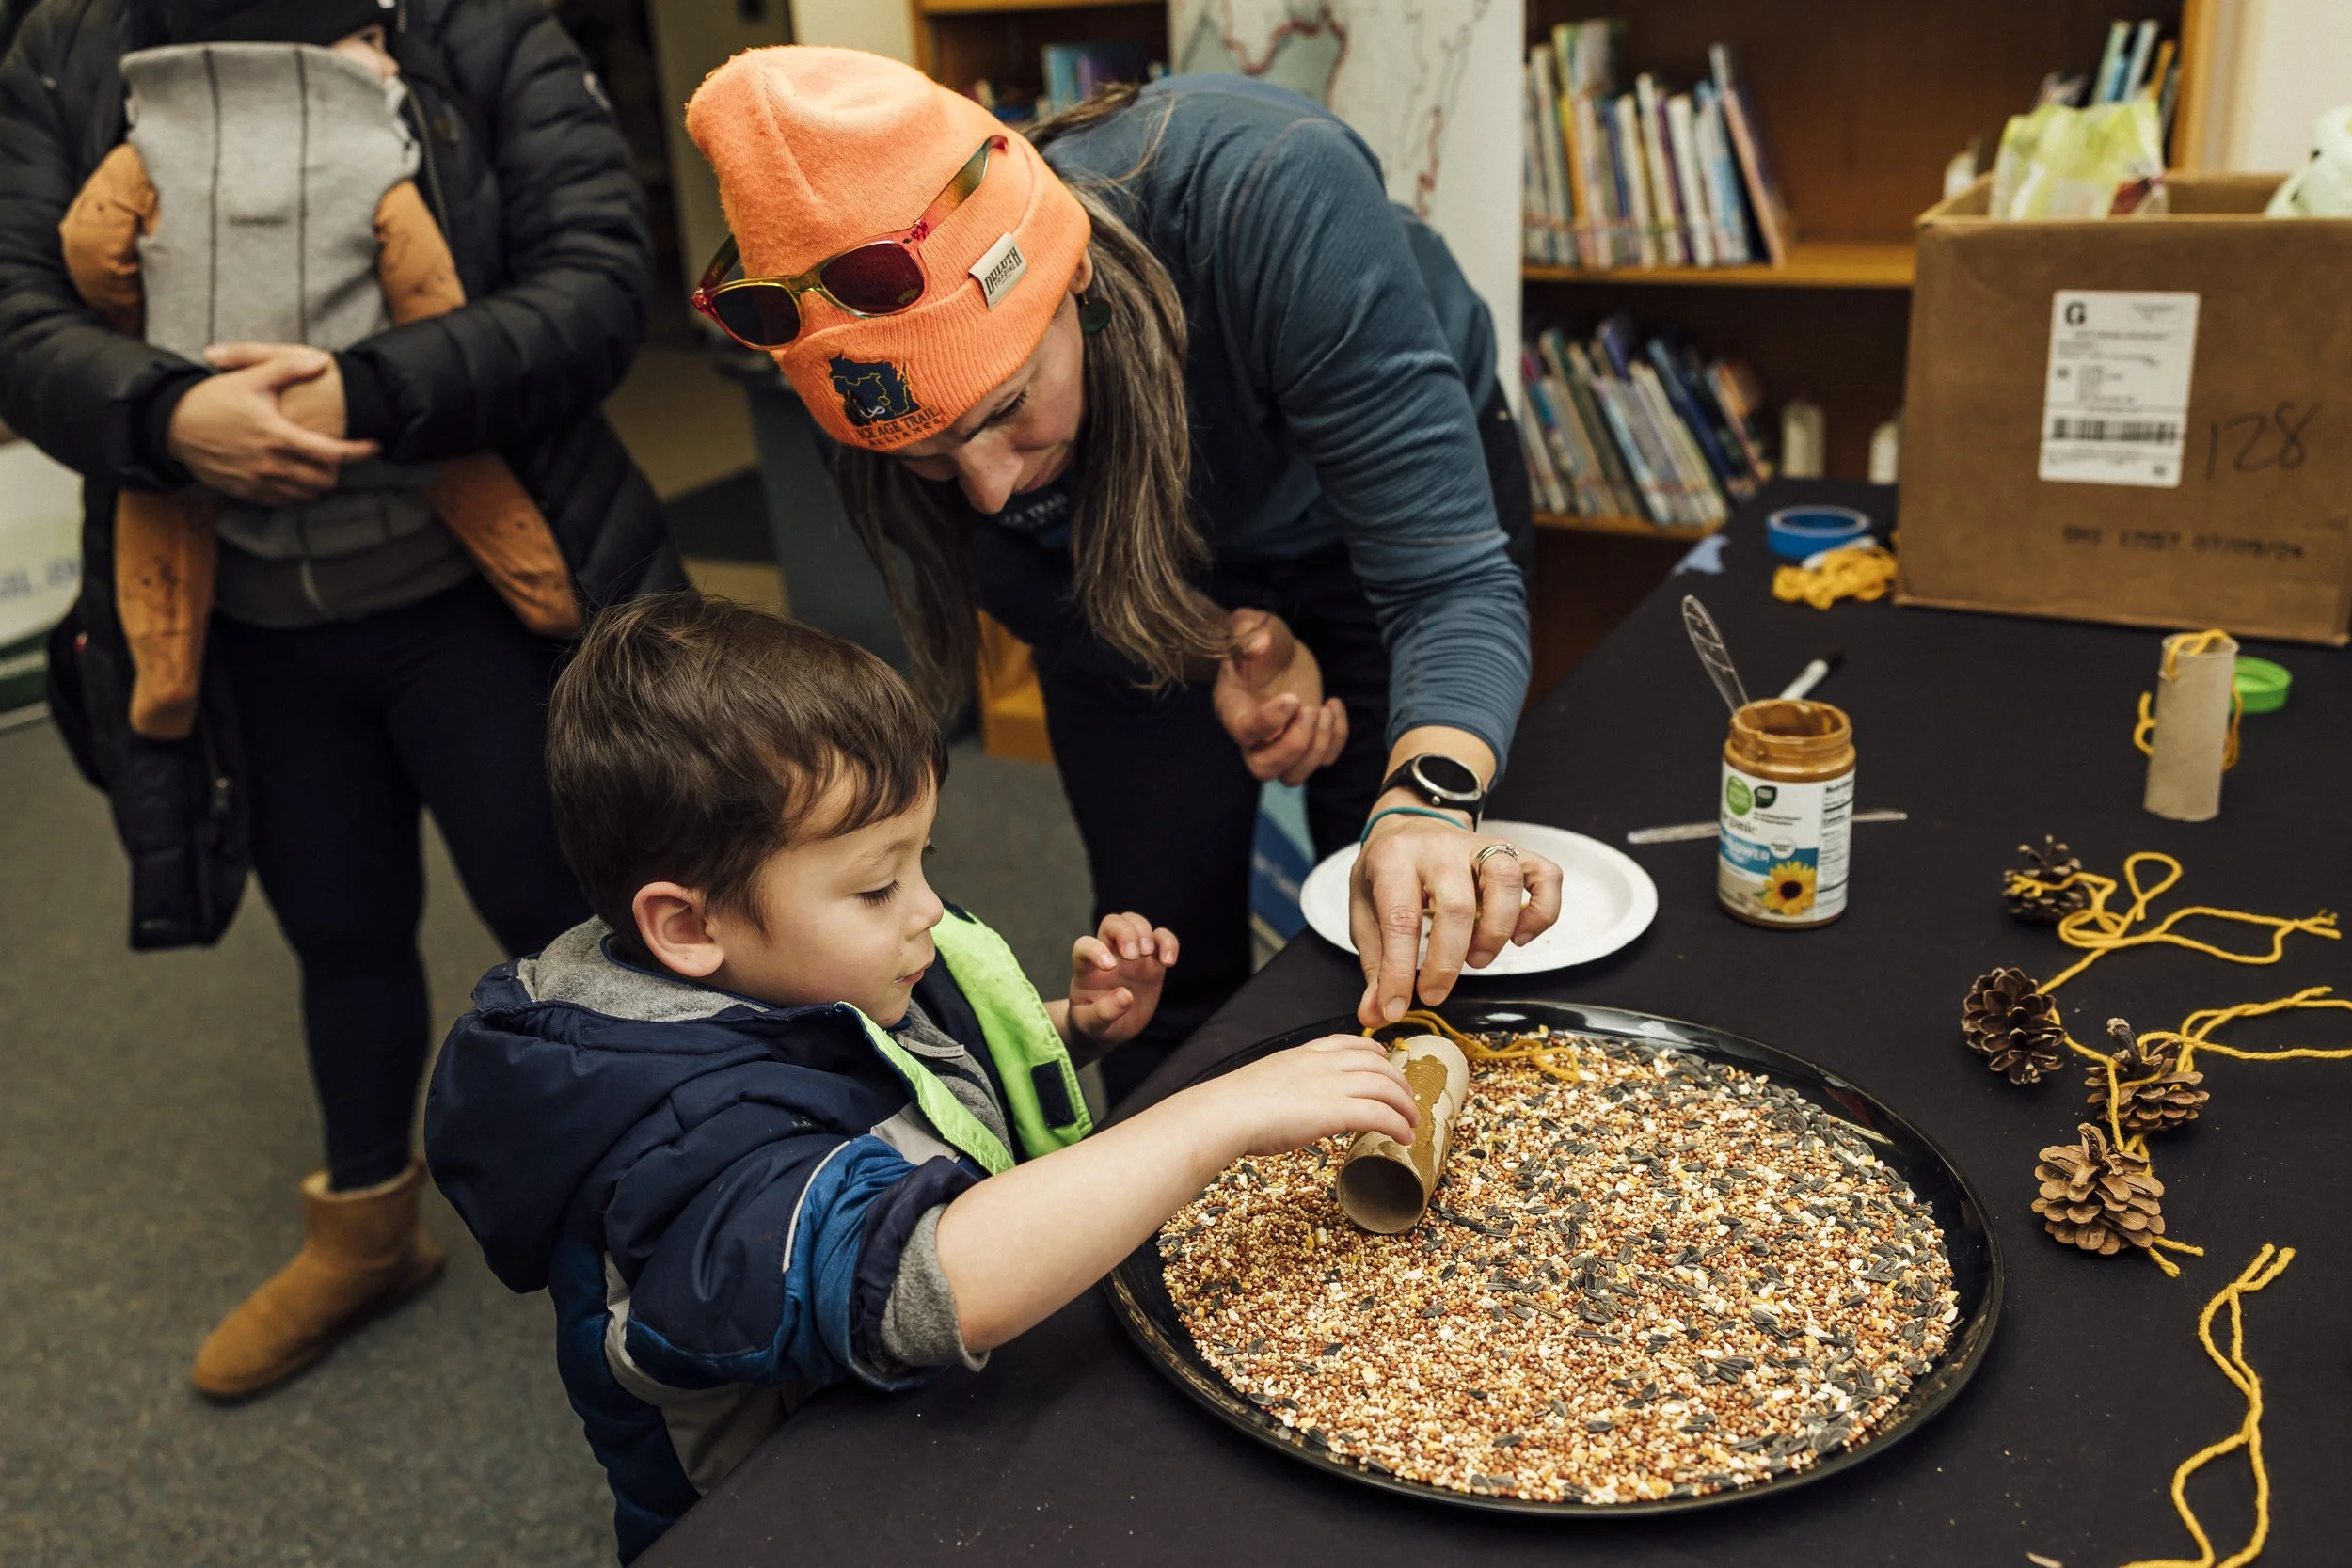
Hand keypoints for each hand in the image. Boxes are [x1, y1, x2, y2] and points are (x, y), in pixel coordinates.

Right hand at [166, 345, 375, 505]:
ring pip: (306, 496)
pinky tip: (293, 475)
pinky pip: (282, 502)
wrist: (170, 425)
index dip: (360, 452)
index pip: (333, 453)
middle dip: (338, 470)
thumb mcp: (251, 378)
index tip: (374, 446)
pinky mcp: (245, 493)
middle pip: (325, 481)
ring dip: (317, 483)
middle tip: (338, 455)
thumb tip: (321, 361)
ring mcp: (257, 482)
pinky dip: (295, 492)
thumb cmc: (213, 398)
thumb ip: (288, 368)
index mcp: (278, 436)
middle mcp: (271, 465)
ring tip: (317, 465)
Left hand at [1065, 912, 1179, 1048]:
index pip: (1084, 946)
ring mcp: (1131, 956)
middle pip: (1113, 922)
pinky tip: (1168, 962)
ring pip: (1135, 922)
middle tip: (1134, 956)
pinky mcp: (1152, 962)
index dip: (1094, 949)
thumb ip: (1103, 1012)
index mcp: (1087, 969)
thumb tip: (1126, 996)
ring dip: (1144, 932)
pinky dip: (1169, 943)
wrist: (1110, 1029)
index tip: (1109, 967)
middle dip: (1125, 932)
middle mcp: (1108, 954)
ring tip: (1148, 954)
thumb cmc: (1093, 1024)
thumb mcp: (1092, 1024)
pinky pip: (1161, 939)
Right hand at [1191, 1034, 1417, 1155]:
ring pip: (1384, 1086)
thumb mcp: (1262, 1082)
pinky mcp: (1335, 1111)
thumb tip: (1284, 1105)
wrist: (1224, 1113)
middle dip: (1397, 1078)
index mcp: (1302, 1055)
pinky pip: (1380, 1115)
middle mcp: (1320, 1064)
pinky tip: (1404, 1137)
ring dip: (1404, 1104)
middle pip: (1374, 1061)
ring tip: (1413, 1121)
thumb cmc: (1231, 1106)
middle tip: (1407, 1096)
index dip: (1371, 1048)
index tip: (1382, 1055)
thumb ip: (1282, 1087)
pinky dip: (1398, 1125)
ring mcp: (1329, 1085)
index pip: (1346, 1042)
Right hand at [1211, 608, 1347, 785]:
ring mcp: (1279, 744)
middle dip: (1294, 745)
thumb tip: (1258, 644)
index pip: (1245, 733)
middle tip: (1311, 710)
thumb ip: (1247, 629)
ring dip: (1316, 748)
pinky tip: (1334, 705)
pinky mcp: (1306, 742)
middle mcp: (1252, 736)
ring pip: (1293, 776)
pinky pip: (1323, 761)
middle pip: (1264, 769)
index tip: (1292, 697)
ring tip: (1325, 710)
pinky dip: (1337, 740)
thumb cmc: (1260, 638)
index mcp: (1232, 708)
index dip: (1270, 723)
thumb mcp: (1252, 623)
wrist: (1276, 652)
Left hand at [1348, 814, 1564, 1026]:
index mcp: (1395, 861)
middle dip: (1447, 960)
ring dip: (1496, 932)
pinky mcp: (1513, 852)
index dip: (1399, 971)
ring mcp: (1480, 846)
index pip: (1400, 918)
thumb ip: (1376, 965)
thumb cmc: (1388, 876)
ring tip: (1477, 960)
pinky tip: (1518, 937)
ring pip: (1505, 880)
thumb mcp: (1366, 915)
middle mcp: (1440, 848)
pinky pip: (1545, 876)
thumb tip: (1377, 1015)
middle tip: (1434, 992)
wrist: (1408, 828)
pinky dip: (1542, 912)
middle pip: (1457, 904)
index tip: (1395, 1008)